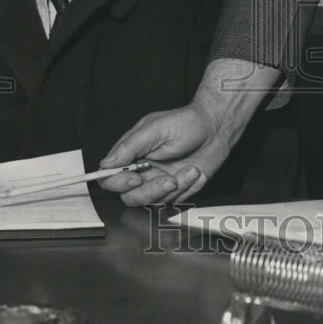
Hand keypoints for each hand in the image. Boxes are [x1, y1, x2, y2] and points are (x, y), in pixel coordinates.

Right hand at [98, 58, 278, 204]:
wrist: (216, 128)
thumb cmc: (186, 122)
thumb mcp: (155, 128)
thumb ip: (130, 146)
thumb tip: (105, 164)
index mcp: (131, 153)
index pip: (109, 176)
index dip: (117, 182)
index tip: (135, 178)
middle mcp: (141, 170)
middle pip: (129, 196)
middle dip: (149, 191)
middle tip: (168, 180)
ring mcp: (158, 181)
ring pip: (151, 201)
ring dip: (172, 188)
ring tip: (189, 169)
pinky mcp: (176, 190)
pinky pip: (173, 200)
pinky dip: (185, 187)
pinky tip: (194, 171)